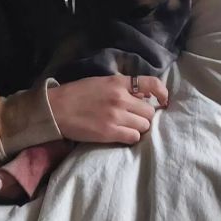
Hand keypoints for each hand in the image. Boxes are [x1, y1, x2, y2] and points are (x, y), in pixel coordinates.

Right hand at [48, 75, 168, 144]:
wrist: (57, 109)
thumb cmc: (79, 93)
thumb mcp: (103, 82)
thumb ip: (123, 86)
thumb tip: (145, 95)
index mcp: (119, 82)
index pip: (151, 84)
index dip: (162, 93)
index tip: (163, 101)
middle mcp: (121, 98)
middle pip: (149, 111)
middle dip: (145, 116)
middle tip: (135, 117)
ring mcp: (116, 116)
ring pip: (144, 126)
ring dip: (138, 127)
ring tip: (127, 126)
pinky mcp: (110, 133)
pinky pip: (133, 138)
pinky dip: (131, 137)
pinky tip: (122, 134)